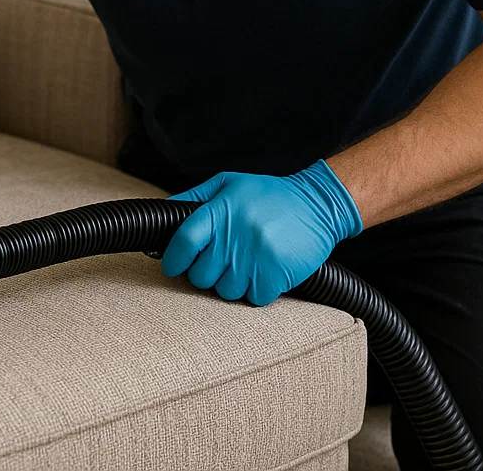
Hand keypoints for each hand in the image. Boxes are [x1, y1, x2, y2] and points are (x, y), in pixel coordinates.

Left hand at [162, 160, 362, 306]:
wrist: (318, 204)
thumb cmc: (269, 195)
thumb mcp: (229, 184)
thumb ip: (195, 197)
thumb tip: (164, 214)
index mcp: (221, 210)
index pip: (184, 240)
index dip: (174, 259)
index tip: (173, 266)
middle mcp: (236, 234)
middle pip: (201, 275)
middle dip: (206, 273)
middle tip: (221, 262)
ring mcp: (256, 255)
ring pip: (226, 291)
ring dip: (233, 283)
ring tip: (246, 264)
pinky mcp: (276, 274)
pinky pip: (254, 299)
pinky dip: (257, 290)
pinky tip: (264, 272)